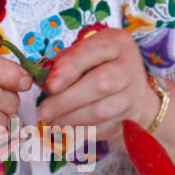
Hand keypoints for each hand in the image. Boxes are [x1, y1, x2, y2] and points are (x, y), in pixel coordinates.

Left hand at [38, 28, 158, 141]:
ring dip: (72, 118)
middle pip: (101, 84)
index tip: (50, 85)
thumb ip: (62, 62)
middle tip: (44, 110)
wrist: (131, 92)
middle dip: (67, 99)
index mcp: (117, 43)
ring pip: (102, 110)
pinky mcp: (130, 118)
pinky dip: (82, 131)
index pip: (96, 51)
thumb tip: (40, 80)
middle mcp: (129, 66)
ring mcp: (133, 94)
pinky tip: (67, 128)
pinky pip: (104, 128)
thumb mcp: (82, 53)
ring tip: (52, 120)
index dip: (71, 67)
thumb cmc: (98, 67)